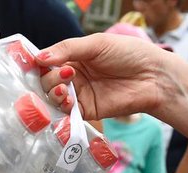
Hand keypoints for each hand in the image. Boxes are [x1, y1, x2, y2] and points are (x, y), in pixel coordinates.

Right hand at [35, 34, 172, 119]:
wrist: (154, 77)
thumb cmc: (129, 54)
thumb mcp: (96, 44)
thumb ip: (67, 49)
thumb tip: (38, 57)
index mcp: (74, 58)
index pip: (47, 62)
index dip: (38, 64)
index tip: (33, 64)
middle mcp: (73, 77)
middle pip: (47, 81)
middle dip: (49, 79)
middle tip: (65, 74)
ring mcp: (79, 94)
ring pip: (53, 97)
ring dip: (53, 92)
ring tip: (63, 88)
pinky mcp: (86, 111)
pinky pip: (66, 113)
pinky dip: (62, 107)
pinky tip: (68, 99)